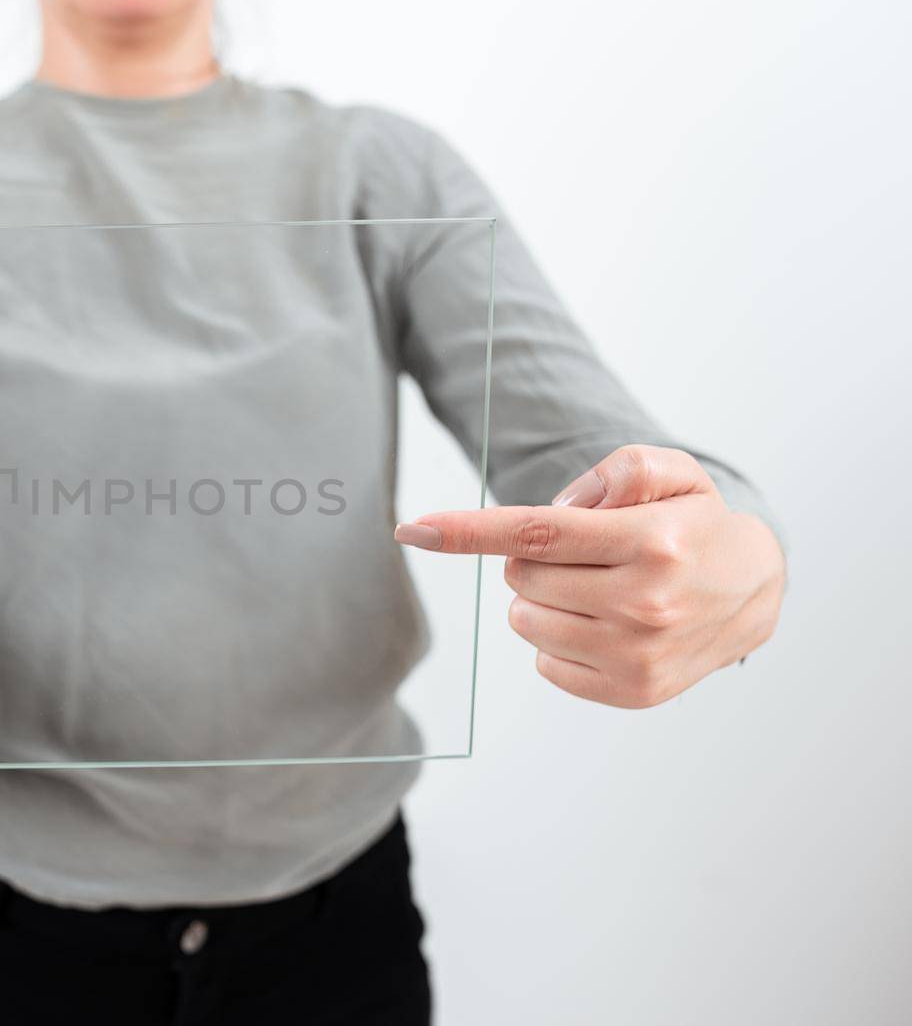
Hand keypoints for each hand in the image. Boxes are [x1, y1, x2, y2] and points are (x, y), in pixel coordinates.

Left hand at [394, 445, 784, 707]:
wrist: (754, 591)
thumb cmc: (695, 525)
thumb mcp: (669, 472)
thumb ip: (613, 472)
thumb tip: (551, 514)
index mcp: (650, 541)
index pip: (536, 533)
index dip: (466, 531)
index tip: (411, 529)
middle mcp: (644, 603)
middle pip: (521, 576)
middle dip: (535, 559)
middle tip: (587, 555)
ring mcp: (638, 655)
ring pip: (526, 620)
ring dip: (544, 600)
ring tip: (598, 589)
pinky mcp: (633, 692)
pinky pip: (545, 664)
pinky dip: (560, 641)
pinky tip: (605, 625)